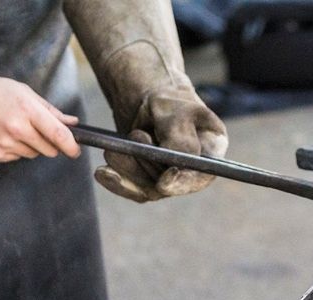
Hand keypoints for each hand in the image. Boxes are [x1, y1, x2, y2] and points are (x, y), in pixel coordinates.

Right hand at [0, 66, 80, 161]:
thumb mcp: (23, 92)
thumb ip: (49, 110)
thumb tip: (72, 122)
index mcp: (27, 110)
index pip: (59, 135)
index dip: (71, 146)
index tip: (75, 150)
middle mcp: (17, 129)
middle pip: (50, 149)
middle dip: (50, 142)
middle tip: (36, 129)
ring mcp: (5, 143)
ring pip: (33, 154)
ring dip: (31, 145)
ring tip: (13, 127)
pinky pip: (16, 157)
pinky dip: (14, 149)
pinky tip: (1, 133)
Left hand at [63, 0, 227, 201]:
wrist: (143, 97)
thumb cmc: (167, 98)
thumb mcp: (176, 111)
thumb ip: (180, 139)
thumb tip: (175, 171)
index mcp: (211, 149)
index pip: (202, 176)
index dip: (184, 183)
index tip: (162, 182)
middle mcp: (192, 167)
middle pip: (172, 184)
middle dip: (147, 166)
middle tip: (136, 136)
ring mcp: (169, 175)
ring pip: (149, 188)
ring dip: (128, 170)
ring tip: (114, 149)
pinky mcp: (148, 178)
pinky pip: (133, 188)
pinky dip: (117, 181)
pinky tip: (102, 173)